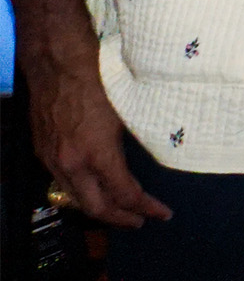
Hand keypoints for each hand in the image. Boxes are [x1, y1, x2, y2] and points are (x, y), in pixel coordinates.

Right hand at [27, 60, 170, 227]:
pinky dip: (82, 190)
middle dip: (120, 219)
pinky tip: (95, 187)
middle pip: (95, 208)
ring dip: (98, 207)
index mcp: (96, 154)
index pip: (125, 194)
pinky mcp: (42, 149)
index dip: (146, 208)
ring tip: (120, 210)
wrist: (57, 59)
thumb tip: (155, 159)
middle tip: (141, 221)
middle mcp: (70, 163)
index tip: (163, 213)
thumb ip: (135, 142)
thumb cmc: (98, 78)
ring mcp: (52, 158)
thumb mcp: (128, 111)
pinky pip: (62, 181)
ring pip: (75, 197)